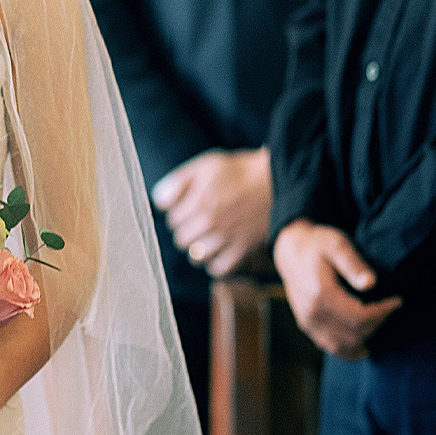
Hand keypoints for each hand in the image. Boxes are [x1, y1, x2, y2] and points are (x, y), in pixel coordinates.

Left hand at [150, 148, 272, 275]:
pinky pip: (218, 269)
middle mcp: (210, 223)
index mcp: (198, 202)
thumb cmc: (239, 171)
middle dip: (186, 230)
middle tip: (199, 220)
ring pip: (196, 256)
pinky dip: (215, 263)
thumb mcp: (205, 166)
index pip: (171, 219)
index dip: (178, 212)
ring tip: (208, 236)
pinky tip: (218, 250)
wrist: (278, 181)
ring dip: (198, 247)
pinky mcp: (243, 250)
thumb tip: (157, 201)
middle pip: (181, 239)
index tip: (189, 206)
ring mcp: (227, 238)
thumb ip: (177, 182)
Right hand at [273, 219, 400, 359]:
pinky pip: (330, 347)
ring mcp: (307, 322)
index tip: (397, 301)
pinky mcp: (306, 326)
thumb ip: (354, 263)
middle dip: (378, 323)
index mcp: (321, 294)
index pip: (359, 317)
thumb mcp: (337, 244)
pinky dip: (349, 350)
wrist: (290, 250)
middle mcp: (311, 313)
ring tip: (378, 320)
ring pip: (343, 346)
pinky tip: (363, 344)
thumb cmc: (317, 244)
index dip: (383, 312)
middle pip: (354, 333)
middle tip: (389, 307)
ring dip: (366, 337)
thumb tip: (371, 283)